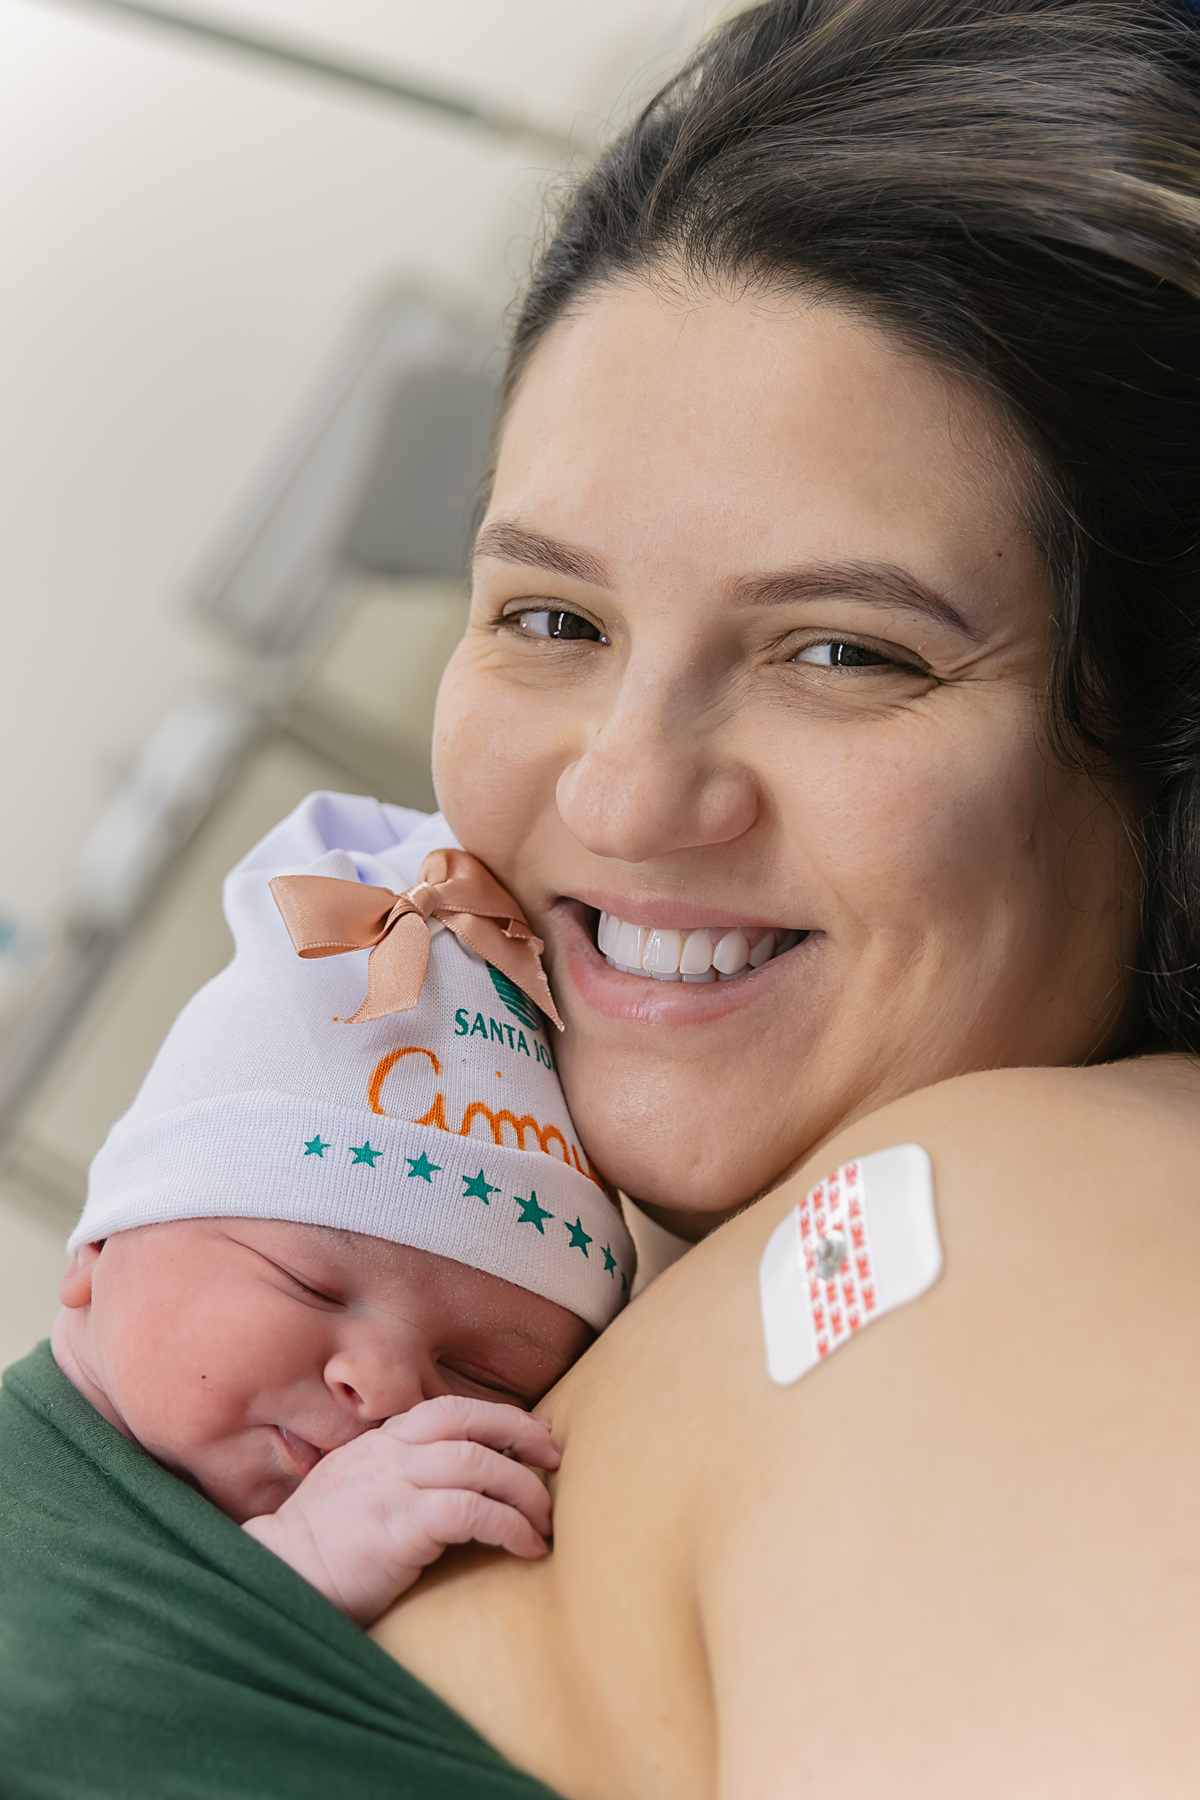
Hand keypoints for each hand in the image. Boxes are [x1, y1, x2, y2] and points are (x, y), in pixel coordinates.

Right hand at [242, 1395, 560, 1625]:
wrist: (279, 1579)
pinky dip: (507, 1525)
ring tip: (545, 1521)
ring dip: (523, 1490)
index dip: (500, 1417)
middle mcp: (388, 1455)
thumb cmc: (321, 1545)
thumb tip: (453, 1474)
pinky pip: (469, 1512)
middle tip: (555, 1461)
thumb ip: (396, 1472)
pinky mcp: (398, 1529)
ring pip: (476, 1465)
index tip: (536, 1433)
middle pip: (470, 1424)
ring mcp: (391, 1488)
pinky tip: (525, 1547)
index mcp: (380, 1443)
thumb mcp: (356, 1488)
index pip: (449, 1410)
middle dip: (522, 1437)